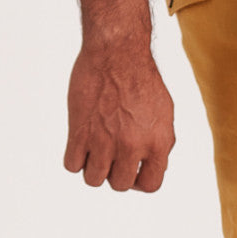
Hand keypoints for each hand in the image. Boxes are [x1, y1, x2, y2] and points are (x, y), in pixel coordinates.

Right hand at [63, 45, 175, 191]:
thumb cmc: (142, 80)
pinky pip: (71, 166)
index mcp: (158, 143)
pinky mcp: (80, 131)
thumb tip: (153, 167)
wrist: (117, 52)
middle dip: (114, 173)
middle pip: (119, 185)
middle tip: (111, 154)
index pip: (151, 185)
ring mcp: (105, 140)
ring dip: (93, 168)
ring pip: (93, 180)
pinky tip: (80, 143)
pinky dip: (75, 158)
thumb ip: (161, 143)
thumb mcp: (165, 114)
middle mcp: (132, 146)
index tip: (131, 169)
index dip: (139, 181)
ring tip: (94, 150)